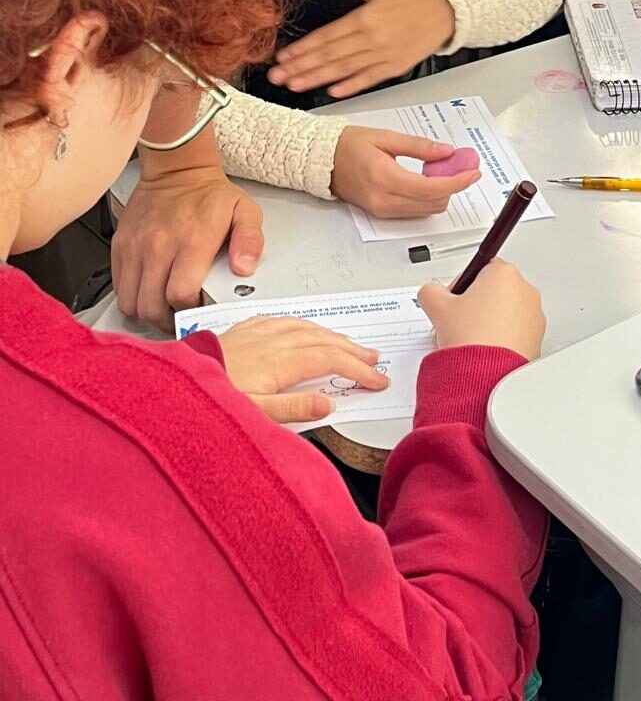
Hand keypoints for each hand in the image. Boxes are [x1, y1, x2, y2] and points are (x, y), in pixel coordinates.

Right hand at [113, 164, 263, 329]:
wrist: (176, 169)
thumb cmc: (209, 195)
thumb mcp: (244, 212)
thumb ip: (250, 241)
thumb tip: (244, 268)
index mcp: (192, 242)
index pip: (180, 295)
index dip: (189, 310)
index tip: (198, 307)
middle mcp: (159, 246)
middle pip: (151, 306)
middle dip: (167, 321)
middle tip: (180, 316)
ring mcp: (135, 247)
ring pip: (130, 302)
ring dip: (146, 311)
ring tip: (163, 306)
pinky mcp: (120, 246)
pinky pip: (118, 286)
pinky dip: (131, 296)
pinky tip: (149, 290)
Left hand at [218, 316, 388, 424]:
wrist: (171, 386)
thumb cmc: (209, 401)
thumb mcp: (254, 415)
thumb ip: (293, 409)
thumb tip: (328, 404)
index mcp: (279, 363)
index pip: (330, 360)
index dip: (357, 369)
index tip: (375, 380)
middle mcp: (271, 342)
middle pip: (323, 340)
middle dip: (351, 349)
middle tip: (372, 359)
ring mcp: (256, 334)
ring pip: (304, 327)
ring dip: (330, 334)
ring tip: (346, 342)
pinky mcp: (241, 331)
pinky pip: (280, 319)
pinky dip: (301, 323)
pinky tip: (301, 326)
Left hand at [267, 0, 455, 98]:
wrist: (445, 13)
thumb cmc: (411, 0)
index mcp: (365, 17)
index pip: (326, 35)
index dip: (302, 47)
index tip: (283, 56)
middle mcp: (371, 38)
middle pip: (329, 55)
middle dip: (301, 67)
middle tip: (277, 76)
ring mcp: (383, 55)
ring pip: (343, 70)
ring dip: (317, 79)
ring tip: (295, 85)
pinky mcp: (394, 68)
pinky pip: (368, 79)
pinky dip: (350, 86)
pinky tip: (331, 92)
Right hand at [331, 126, 480, 217]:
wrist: (324, 161)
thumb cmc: (349, 146)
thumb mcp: (387, 138)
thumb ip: (419, 147)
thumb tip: (446, 152)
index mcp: (385, 177)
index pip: (432, 188)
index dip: (457, 181)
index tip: (472, 172)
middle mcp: (384, 199)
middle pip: (433, 202)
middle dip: (452, 185)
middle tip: (457, 165)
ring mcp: (382, 210)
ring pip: (426, 210)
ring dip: (441, 193)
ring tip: (439, 170)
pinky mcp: (382, 214)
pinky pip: (414, 212)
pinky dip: (427, 198)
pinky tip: (425, 180)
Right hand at [418, 259, 545, 360]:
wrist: (486, 375)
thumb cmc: (470, 339)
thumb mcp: (436, 306)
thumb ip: (431, 290)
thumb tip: (432, 291)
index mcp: (503, 273)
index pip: (481, 267)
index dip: (463, 284)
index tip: (456, 299)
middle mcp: (525, 290)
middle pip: (495, 288)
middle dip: (478, 301)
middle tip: (461, 319)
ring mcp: (534, 314)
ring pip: (507, 309)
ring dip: (491, 319)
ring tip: (473, 336)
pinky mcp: (538, 336)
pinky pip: (518, 329)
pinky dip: (504, 335)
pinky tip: (486, 347)